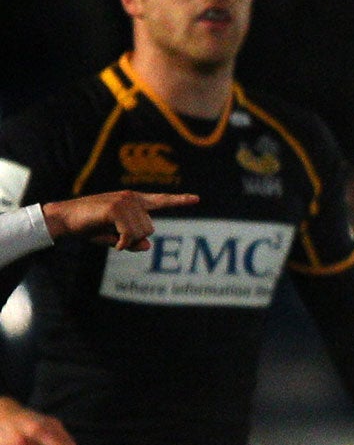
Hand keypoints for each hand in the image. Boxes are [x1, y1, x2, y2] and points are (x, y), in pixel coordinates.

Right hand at [41, 190, 197, 250]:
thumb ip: (134, 241)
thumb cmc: (90, 227)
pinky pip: (130, 235)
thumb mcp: (116, 238)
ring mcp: (124, 201)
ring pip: (141, 233)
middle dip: (134, 238)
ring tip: (109, 232)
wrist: (65, 219)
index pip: (161, 201)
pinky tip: (112, 240)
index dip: (179, 200)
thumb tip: (148, 246)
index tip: (197, 199)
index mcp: (134, 202)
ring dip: (126, 240)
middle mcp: (132, 198)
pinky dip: (122, 243)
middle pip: (150, 229)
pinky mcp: (116, 208)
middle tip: (114, 233)